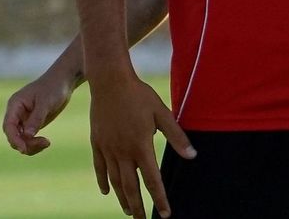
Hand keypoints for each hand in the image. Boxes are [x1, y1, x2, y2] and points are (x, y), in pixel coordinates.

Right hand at [2, 67, 75, 154]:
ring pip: (20, 139)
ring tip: (47, 143)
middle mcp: (16, 113)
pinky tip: (46, 143)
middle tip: (45, 143)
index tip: (24, 148)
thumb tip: (27, 136)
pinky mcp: (31, 124)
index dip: (14, 139)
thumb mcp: (46, 102)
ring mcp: (23, 119)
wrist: (63, 82)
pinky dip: (35, 143)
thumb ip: (36, 119)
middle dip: (25, 143)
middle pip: (13, 135)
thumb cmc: (54, 88)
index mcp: (15, 105)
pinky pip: (28, 138)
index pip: (8, 126)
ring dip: (31, 145)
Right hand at [87, 73, 194, 218]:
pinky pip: (100, 168)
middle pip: (131, 187)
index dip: (160, 199)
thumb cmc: (140, 95)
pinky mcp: (96, 143)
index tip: (165, 213)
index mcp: (141, 146)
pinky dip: (103, 182)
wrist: (110, 81)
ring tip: (127, 211)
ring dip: (122, 198)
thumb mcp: (163, 113)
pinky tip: (106, 192)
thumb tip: (192, 156)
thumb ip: (177, 136)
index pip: (152, 180)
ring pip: (114, 181)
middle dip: (138, 206)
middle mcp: (123, 151)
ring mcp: (108, 148)